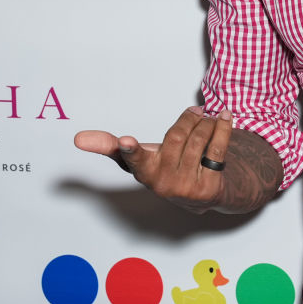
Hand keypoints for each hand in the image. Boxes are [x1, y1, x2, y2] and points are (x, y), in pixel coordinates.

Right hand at [74, 106, 233, 212]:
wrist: (203, 194)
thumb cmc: (165, 168)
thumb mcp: (139, 158)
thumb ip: (111, 147)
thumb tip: (77, 138)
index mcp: (143, 171)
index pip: (134, 159)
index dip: (130, 149)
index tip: (126, 140)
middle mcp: (162, 183)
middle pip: (176, 137)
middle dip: (188, 119)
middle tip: (198, 110)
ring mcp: (186, 188)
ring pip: (199, 140)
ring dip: (207, 123)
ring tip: (210, 119)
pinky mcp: (209, 188)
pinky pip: (218, 149)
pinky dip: (223, 128)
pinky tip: (225, 117)